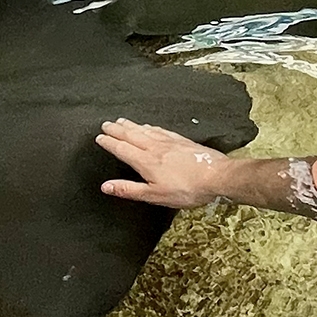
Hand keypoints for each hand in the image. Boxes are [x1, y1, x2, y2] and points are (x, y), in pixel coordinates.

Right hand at [95, 119, 238, 207]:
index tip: (99, 137)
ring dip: (131, 125)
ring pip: (145, 130)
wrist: (217, 177)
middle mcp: (155, 147)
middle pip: (131, 135)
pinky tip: (149, 126)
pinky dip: (150, 127)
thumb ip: (129, 189)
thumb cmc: (187, 189)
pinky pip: (160, 130)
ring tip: (122, 121)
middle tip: (106, 124)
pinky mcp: (182, 141)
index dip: (109, 143)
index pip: (122, 149)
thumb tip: (106, 186)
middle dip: (117, 130)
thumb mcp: (155, 195)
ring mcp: (169, 142)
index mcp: (146, 161)